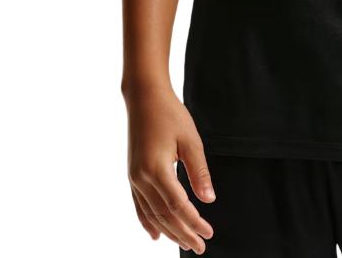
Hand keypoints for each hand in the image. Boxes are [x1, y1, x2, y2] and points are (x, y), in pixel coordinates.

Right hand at [123, 84, 216, 253]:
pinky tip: (156, 234)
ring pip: (151, 214)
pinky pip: (139, 206)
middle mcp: (141, 178)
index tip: (208, 233)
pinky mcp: (132, 174)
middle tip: (200, 246)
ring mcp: (134, 178)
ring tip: (185, 243)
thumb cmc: (170, 114)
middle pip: (164, 215)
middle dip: (183, 233)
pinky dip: (148, 222)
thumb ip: (199, 171)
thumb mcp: (190, 140)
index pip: (178, 206)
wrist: (144, 98)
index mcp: (157, 169)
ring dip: (169, 231)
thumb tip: (209, 199)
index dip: (194, 222)